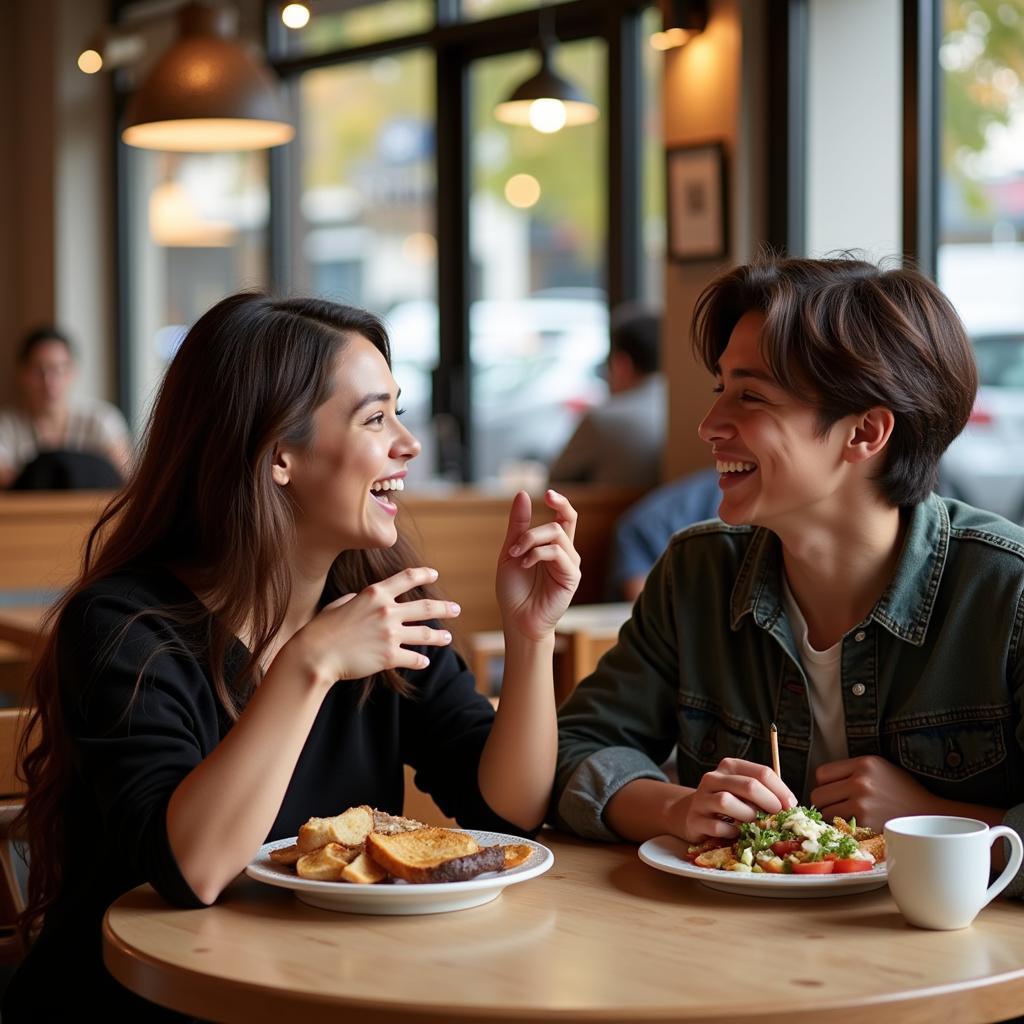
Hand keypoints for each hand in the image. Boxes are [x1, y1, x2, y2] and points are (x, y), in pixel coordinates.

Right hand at [288, 567, 460, 684]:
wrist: (315, 654)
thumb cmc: (323, 628)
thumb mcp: (341, 603)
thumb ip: (359, 599)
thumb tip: (367, 599)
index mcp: (375, 594)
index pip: (407, 578)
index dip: (424, 574)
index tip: (434, 575)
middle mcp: (387, 611)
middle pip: (425, 608)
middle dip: (444, 608)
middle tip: (456, 609)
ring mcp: (390, 634)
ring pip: (425, 634)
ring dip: (439, 637)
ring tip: (447, 638)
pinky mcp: (389, 657)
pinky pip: (414, 658)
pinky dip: (421, 660)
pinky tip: (425, 661)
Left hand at [496, 489, 580, 641]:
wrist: (517, 620)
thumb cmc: (514, 590)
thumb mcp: (511, 552)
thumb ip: (518, 526)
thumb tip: (523, 494)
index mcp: (552, 546)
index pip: (565, 517)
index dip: (561, 502)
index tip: (548, 492)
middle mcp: (565, 553)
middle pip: (566, 520)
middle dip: (546, 518)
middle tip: (524, 531)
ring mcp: (570, 565)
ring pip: (557, 534)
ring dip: (531, 540)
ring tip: (516, 556)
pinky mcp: (571, 577)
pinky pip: (558, 553)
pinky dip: (537, 553)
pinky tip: (524, 564)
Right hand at [675, 758, 796, 842]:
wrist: (692, 814)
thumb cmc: (729, 804)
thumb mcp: (744, 792)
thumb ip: (764, 794)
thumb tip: (791, 807)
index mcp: (730, 766)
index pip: (761, 772)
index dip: (781, 790)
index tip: (791, 806)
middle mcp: (713, 778)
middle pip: (747, 785)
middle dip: (768, 802)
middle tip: (778, 816)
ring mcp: (701, 799)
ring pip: (727, 802)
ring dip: (747, 816)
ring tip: (753, 824)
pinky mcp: (694, 820)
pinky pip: (717, 826)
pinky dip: (731, 832)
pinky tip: (735, 833)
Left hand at [810, 755, 938, 832]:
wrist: (929, 814)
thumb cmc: (902, 791)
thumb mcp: (879, 768)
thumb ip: (852, 770)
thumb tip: (823, 781)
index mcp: (863, 764)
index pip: (821, 774)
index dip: (824, 784)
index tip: (832, 790)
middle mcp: (860, 782)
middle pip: (818, 795)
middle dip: (824, 802)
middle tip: (836, 806)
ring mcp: (862, 804)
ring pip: (825, 813)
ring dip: (831, 817)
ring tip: (847, 816)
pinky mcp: (866, 824)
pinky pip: (839, 827)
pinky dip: (843, 828)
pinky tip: (856, 825)